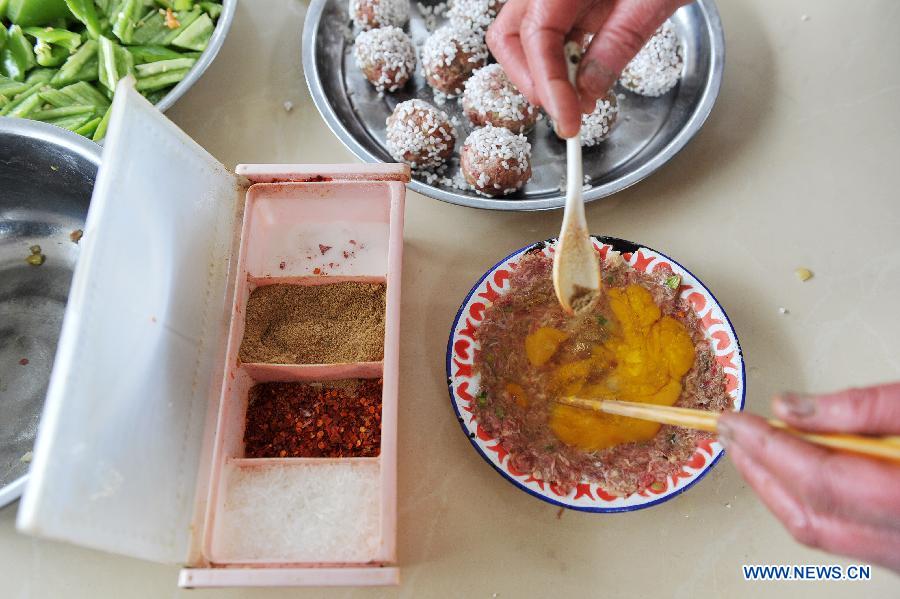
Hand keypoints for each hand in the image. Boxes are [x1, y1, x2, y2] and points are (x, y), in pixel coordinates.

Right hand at [487, 0, 687, 137]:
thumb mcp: (653, 0)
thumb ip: (619, 44)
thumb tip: (587, 92)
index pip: (536, 35)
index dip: (548, 84)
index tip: (567, 120)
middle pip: (509, 36)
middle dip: (531, 80)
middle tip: (563, 110)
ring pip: (521, 36)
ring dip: (543, 73)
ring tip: (577, 98)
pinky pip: (546, 31)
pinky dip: (558, 59)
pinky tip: (581, 77)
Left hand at [718, 383, 899, 571]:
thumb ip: (859, 407)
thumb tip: (787, 409)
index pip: (815, 478)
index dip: (765, 447)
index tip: (732, 421)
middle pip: (807, 514)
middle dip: (758, 470)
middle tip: (727, 433)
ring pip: (818, 533)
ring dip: (774, 489)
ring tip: (747, 449)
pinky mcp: (897, 551)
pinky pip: (837, 536)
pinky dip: (802, 503)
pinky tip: (788, 474)